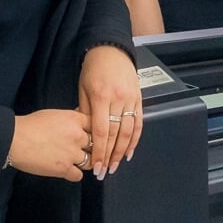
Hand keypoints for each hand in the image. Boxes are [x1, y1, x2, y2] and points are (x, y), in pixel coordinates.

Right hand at [10, 109, 90, 180]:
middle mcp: (77, 135)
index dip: (93, 132)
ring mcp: (72, 153)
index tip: (91, 137)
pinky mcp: (64, 168)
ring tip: (73, 161)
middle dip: (90, 148)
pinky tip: (66, 170)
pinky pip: (78, 175)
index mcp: (74, 119)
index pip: (96, 125)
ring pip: (90, 161)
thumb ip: (70, 120)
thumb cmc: (29, 125)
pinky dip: (73, 174)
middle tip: (82, 150)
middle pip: (96, 144)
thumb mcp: (54, 115)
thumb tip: (79, 123)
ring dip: (84, 162)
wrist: (14, 139)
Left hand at [79, 45, 141, 177]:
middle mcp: (118, 100)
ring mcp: (131, 99)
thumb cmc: (93, 70)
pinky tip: (129, 152)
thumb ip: (85, 112)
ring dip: (122, 151)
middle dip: (109, 155)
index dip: (99, 151)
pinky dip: (135, 139)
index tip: (96, 166)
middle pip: (115, 134)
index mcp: (101, 97)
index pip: (101, 130)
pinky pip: (138, 123)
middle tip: (105, 172)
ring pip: (128, 131)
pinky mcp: (139, 99)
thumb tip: (85, 135)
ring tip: (116, 165)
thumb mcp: (83, 88)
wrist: (112, 50)